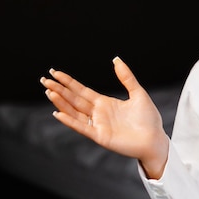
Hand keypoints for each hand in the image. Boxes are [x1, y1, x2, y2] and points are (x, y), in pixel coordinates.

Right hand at [40, 56, 168, 178]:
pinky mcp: (100, 136)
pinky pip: (82, 127)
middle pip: (74, 99)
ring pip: (75, 112)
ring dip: (61, 102)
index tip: (55, 73)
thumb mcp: (138, 93)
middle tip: (44, 80)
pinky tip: (58, 112)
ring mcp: (98, 125)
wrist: (154, 139)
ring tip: (49, 92)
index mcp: (105, 103)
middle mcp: (98, 113)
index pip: (82, 91)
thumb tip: (116, 59)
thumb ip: (126, 77)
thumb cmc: (148, 119)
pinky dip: (70, 120)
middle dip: (59, 90)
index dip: (69, 82)